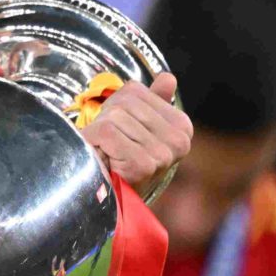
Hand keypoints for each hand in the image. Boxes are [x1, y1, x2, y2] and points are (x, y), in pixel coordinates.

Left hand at [81, 73, 191, 193]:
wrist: (108, 197)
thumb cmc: (120, 160)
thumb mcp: (137, 127)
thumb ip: (153, 101)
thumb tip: (168, 78)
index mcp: (181, 126)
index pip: (135, 91)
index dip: (115, 107)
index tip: (118, 131)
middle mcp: (179, 140)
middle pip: (125, 103)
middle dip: (106, 120)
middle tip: (107, 145)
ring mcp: (163, 154)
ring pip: (115, 117)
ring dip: (98, 134)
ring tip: (105, 153)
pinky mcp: (143, 164)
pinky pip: (107, 132)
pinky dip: (93, 142)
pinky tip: (100, 159)